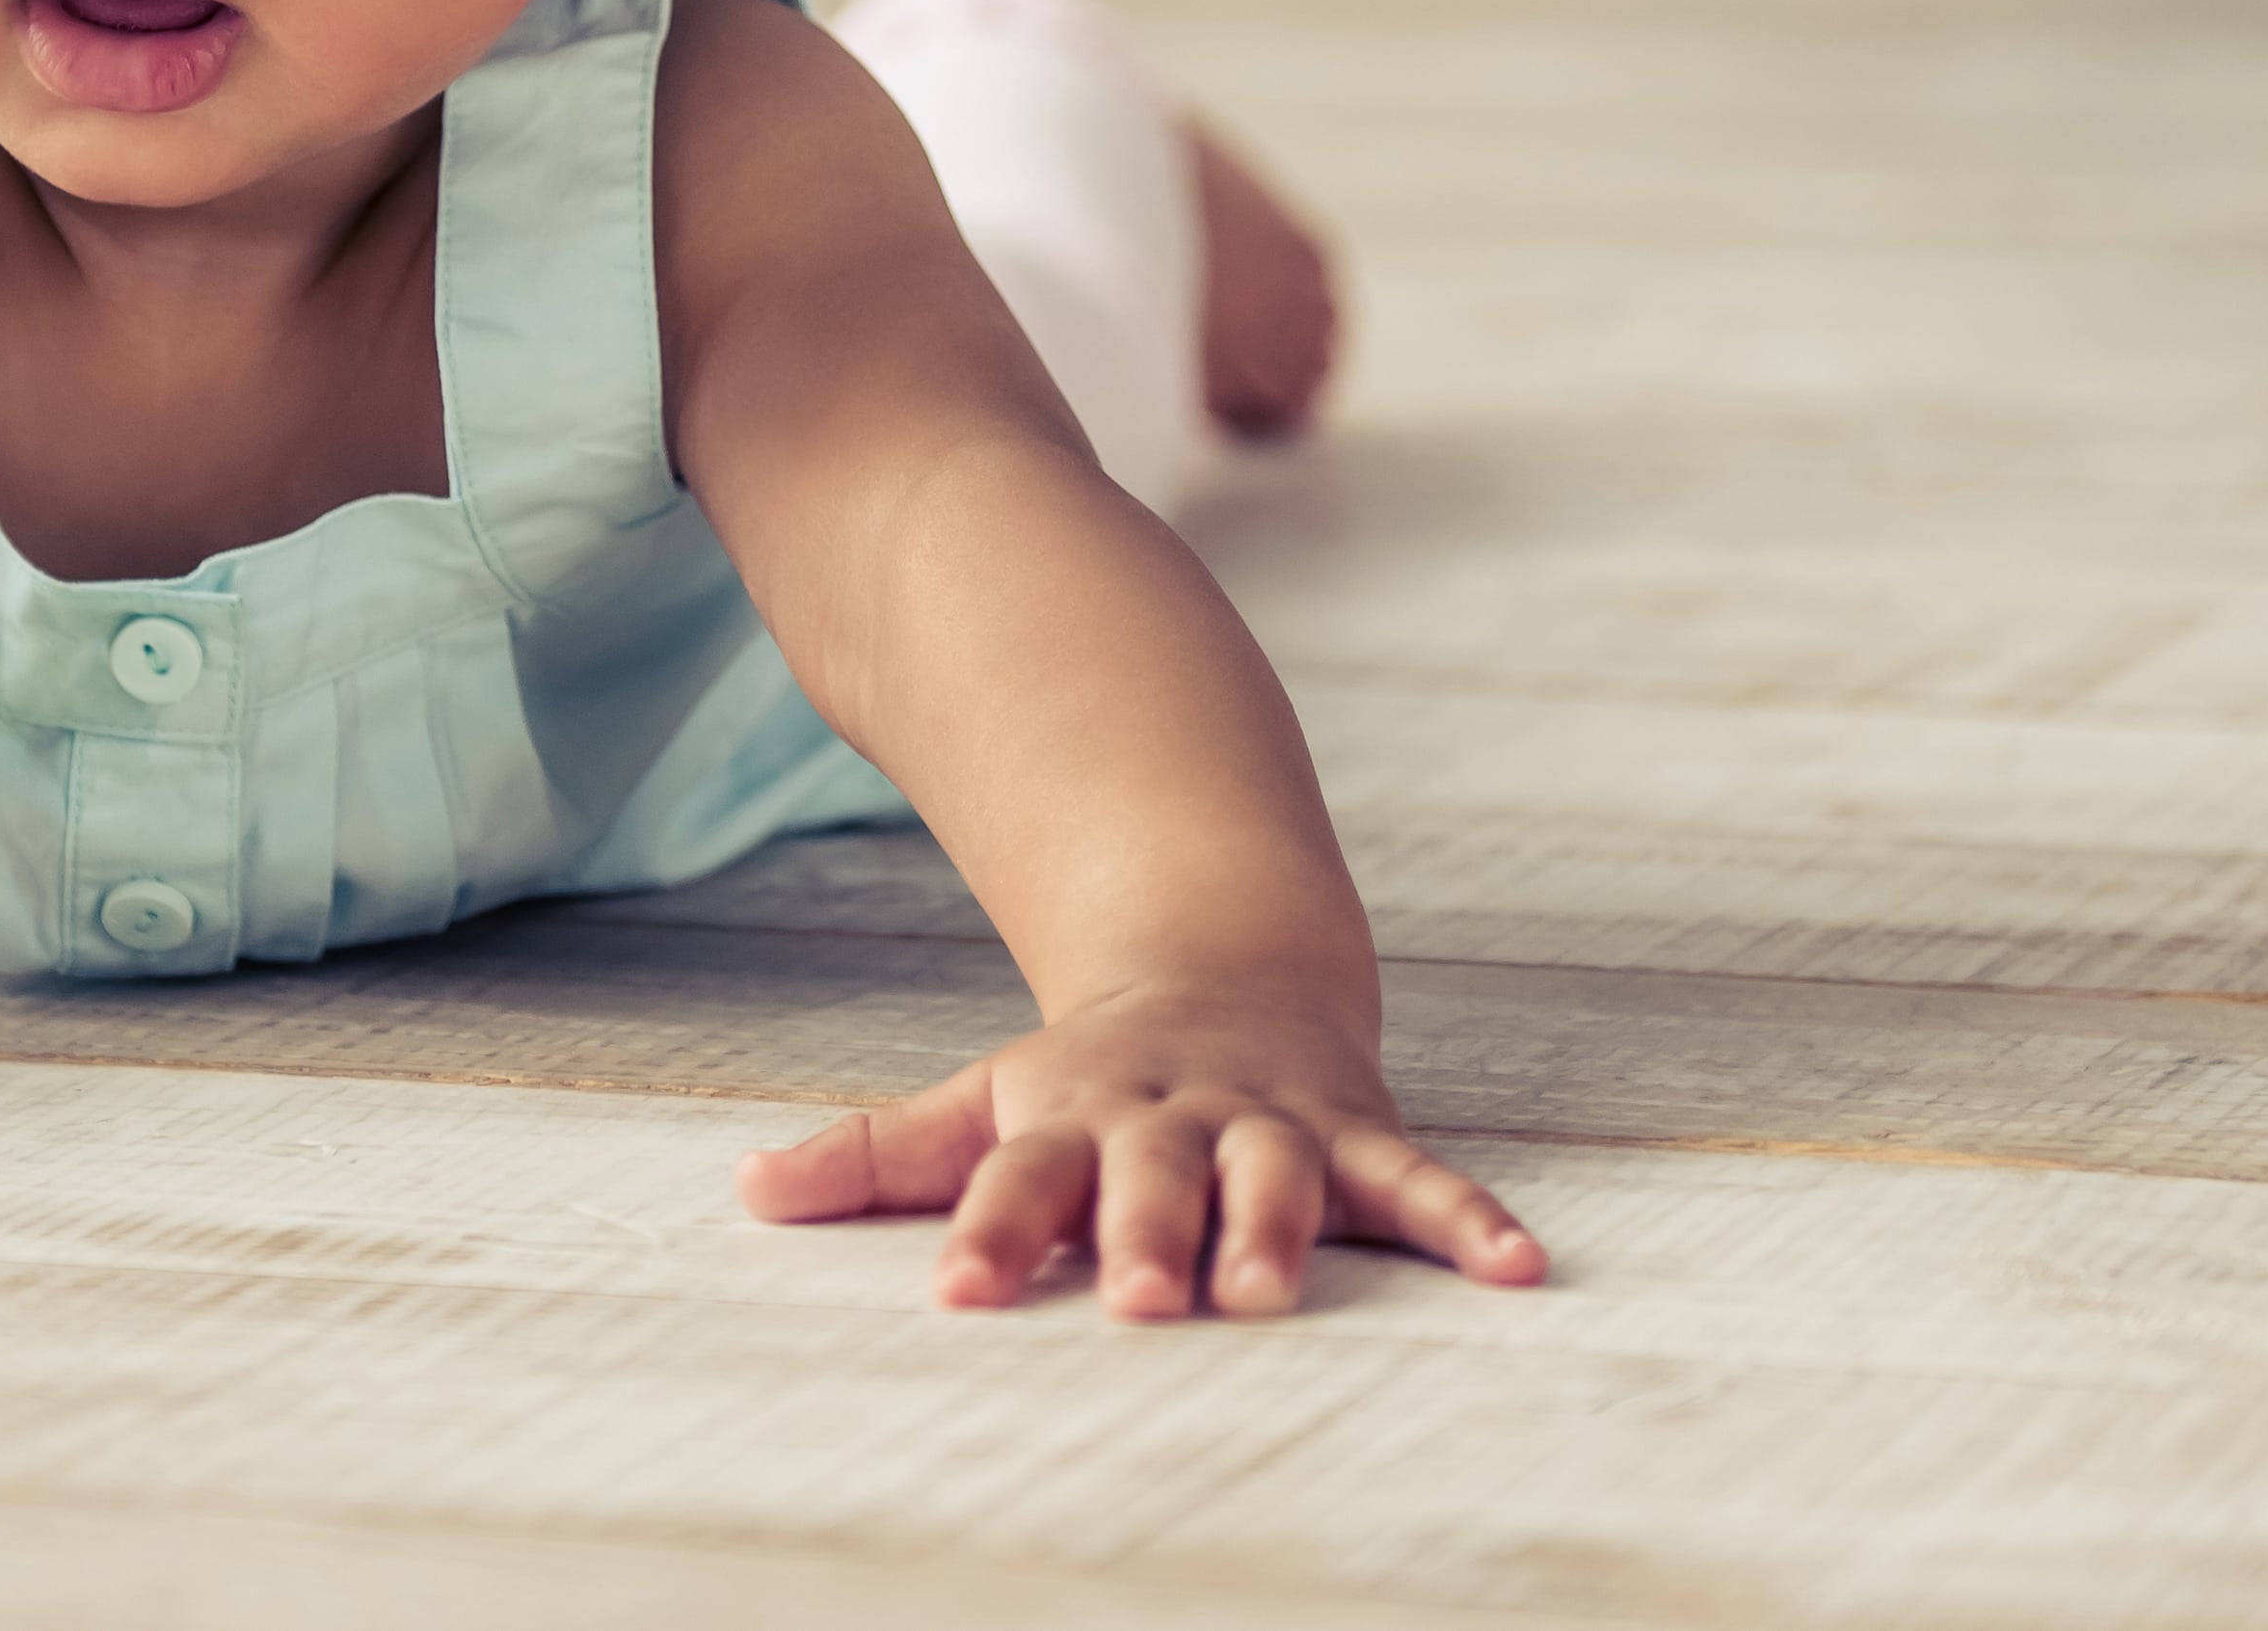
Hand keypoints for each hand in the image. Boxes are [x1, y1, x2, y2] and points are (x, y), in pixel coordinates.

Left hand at [735, 987, 1543, 1318]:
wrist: (1223, 966)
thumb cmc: (1087, 1076)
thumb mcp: (982, 1101)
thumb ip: (876, 1156)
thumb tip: (747, 1192)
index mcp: (1076, 1113)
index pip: (1020, 1176)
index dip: (988, 1228)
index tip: (955, 1290)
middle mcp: (1173, 1115)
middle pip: (1153, 1175)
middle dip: (1145, 1234)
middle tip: (1135, 1302)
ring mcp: (1269, 1121)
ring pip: (1278, 1174)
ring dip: (1274, 1227)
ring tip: (1270, 1292)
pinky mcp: (1353, 1134)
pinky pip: (1418, 1181)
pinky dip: (1469, 1221)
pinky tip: (1519, 1272)